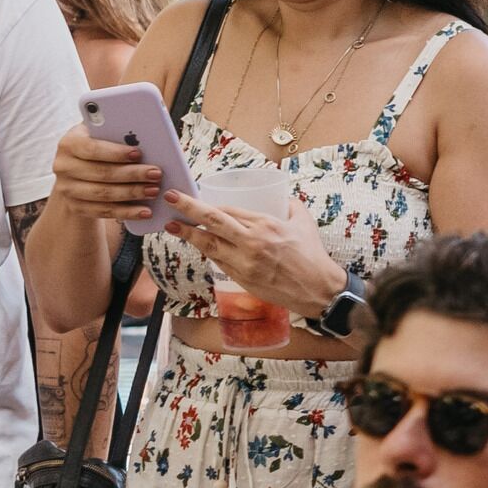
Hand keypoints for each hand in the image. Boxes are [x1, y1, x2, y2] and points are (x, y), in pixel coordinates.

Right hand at [51, 126, 165, 226]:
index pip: (92, 148)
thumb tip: (149, 133)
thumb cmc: (101, 148)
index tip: (139, 154)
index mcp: (69, 143)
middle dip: (132, 174)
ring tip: (154, 190)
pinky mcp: (75, 207)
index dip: (116, 152)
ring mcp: (66, 189)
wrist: (79, 172)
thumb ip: (120, 132)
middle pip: (102, 172)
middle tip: (156, 174)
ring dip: (132, 193)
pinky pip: (104, 211)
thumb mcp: (104, 135)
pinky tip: (145, 211)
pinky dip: (127, 212)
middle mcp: (63, 166)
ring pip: (104, 194)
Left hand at [164, 194, 344, 315]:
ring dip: (188, 234)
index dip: (211, 204)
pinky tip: (197, 245)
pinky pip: (218, 262)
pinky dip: (207, 251)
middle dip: (189, 208)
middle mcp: (252, 242)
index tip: (196, 198)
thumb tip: (283, 198)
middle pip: (214, 221)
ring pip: (209, 244)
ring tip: (171, 225)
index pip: (230, 210)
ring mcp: (244, 262)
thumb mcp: (305, 224)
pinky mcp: (242, 278)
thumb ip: (292, 207)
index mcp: (267, 225)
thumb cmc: (313, 256)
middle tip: (170, 198)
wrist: (318, 289)